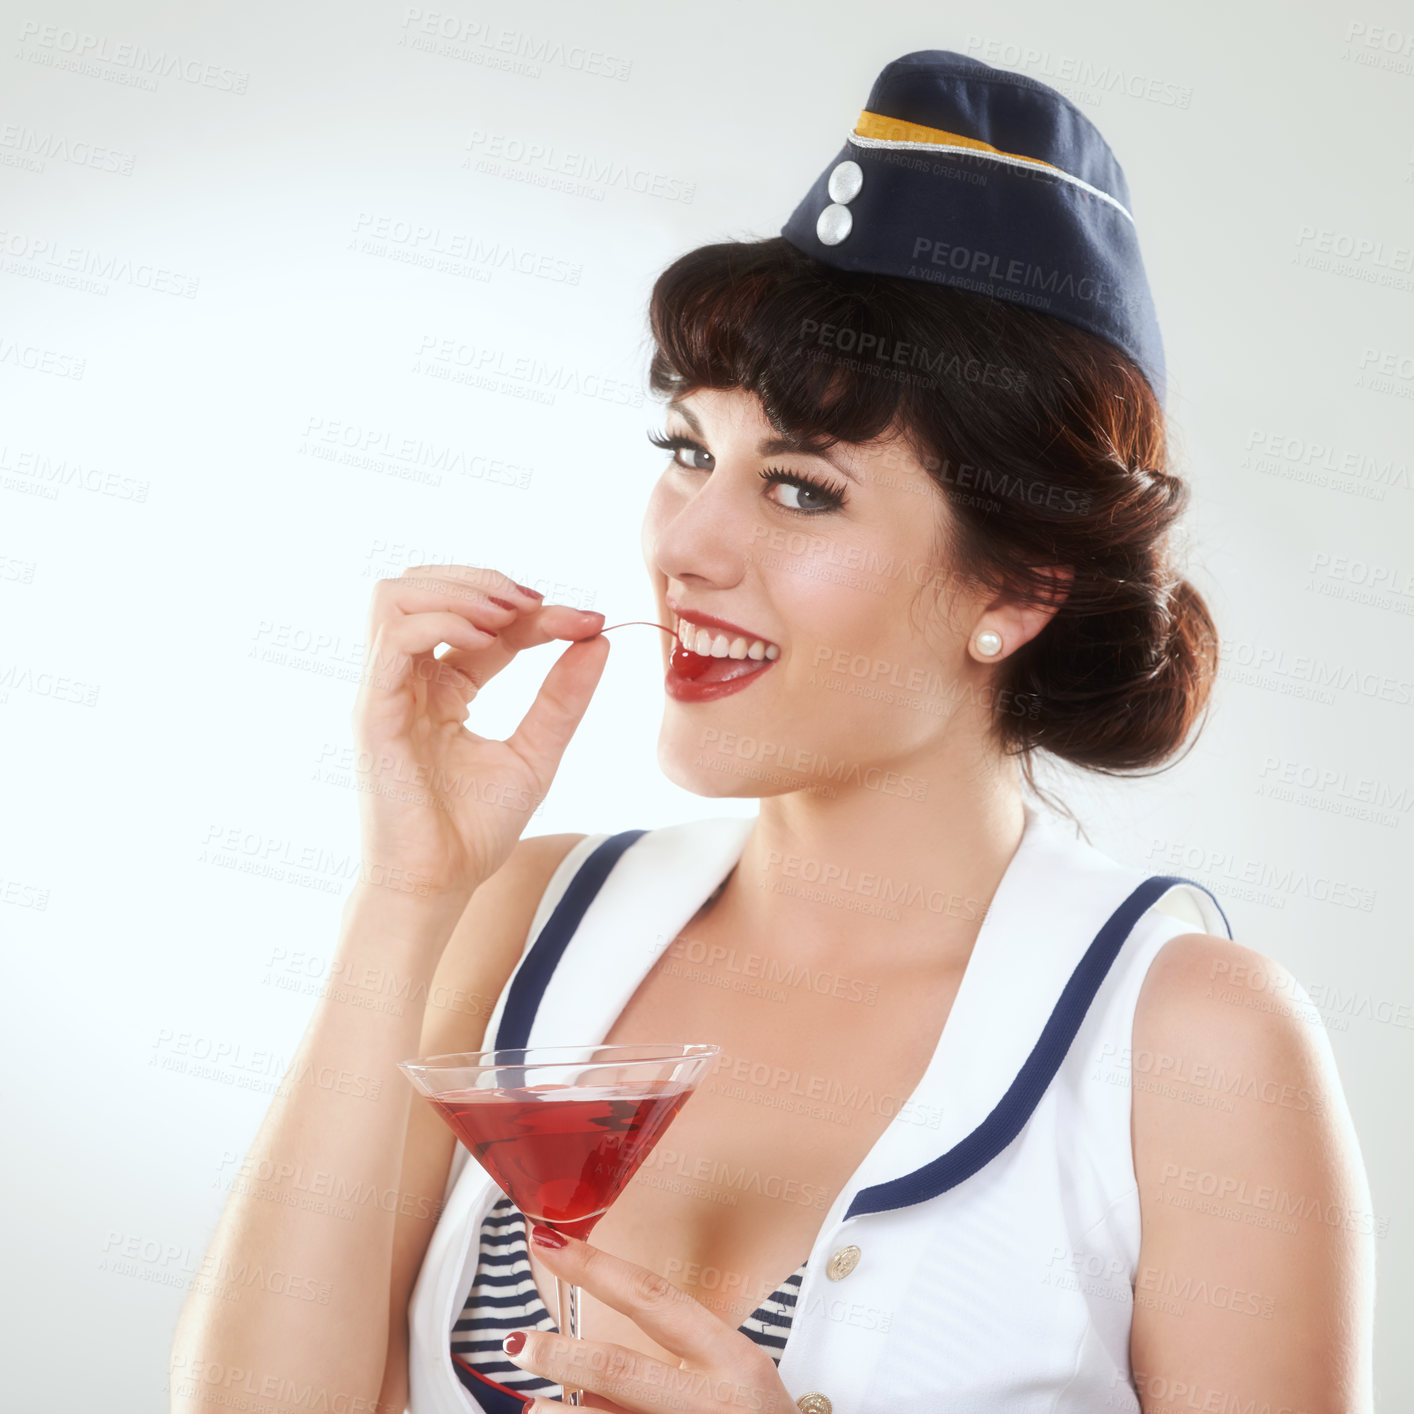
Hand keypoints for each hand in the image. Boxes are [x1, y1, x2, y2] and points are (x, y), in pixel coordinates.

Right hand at [349, 565, 608, 898]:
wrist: (440, 886)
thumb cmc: (475, 830)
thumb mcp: (536, 753)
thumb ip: (563, 698)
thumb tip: (598, 639)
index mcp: (444, 688)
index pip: (483, 622)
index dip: (535, 610)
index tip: (588, 620)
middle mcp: (410, 681)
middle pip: (426, 587)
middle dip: (487, 582)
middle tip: (541, 605)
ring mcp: (387, 691)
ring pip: (397, 596)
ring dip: (459, 590)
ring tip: (511, 615)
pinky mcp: (375, 711)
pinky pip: (394, 639)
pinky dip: (442, 623)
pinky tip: (486, 640)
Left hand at [508, 1225, 796, 1413]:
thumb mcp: (733, 1384)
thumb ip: (674, 1366)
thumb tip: (589, 1365)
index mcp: (733, 1360)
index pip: (653, 1298)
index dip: (595, 1268)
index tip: (549, 1243)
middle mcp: (715, 1400)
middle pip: (620, 1367)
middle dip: (560, 1353)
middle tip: (519, 1342)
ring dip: (559, 1413)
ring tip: (533, 1406)